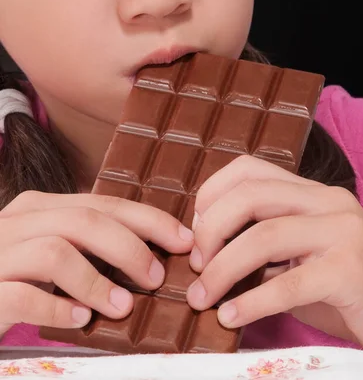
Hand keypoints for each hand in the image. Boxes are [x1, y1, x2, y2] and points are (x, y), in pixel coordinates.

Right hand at [0, 191, 194, 336]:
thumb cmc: (14, 277)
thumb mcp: (53, 252)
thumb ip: (90, 245)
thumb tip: (153, 256)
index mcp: (40, 209)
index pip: (104, 203)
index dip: (150, 220)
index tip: (184, 241)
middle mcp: (17, 223)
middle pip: (85, 221)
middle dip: (130, 247)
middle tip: (156, 277)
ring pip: (56, 252)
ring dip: (97, 282)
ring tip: (123, 306)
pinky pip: (21, 296)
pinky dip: (57, 309)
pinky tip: (80, 321)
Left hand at [186, 156, 362, 354]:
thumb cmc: (351, 287)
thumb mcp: (304, 257)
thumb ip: (267, 248)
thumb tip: (207, 257)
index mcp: (314, 194)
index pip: (250, 170)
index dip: (211, 196)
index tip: (195, 235)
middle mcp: (329, 203)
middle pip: (251, 196)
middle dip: (209, 231)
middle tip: (195, 267)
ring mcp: (344, 232)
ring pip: (265, 237)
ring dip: (222, 270)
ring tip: (203, 298)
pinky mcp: (352, 270)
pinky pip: (289, 283)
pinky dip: (251, 302)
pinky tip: (231, 317)